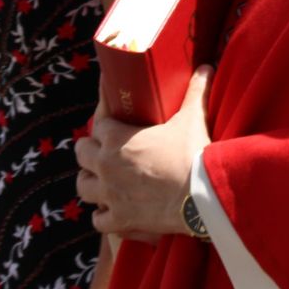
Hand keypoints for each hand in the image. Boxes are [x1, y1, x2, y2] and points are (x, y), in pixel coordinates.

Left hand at [76, 66, 212, 238]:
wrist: (203, 196)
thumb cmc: (194, 153)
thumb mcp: (193, 118)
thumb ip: (196, 91)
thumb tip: (207, 67)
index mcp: (117, 138)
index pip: (98, 124)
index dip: (105, 122)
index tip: (112, 121)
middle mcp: (106, 165)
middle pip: (82, 153)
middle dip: (90, 150)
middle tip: (104, 149)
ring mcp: (110, 195)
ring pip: (83, 186)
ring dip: (91, 181)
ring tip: (101, 179)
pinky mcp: (120, 220)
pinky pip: (98, 220)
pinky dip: (103, 215)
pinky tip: (111, 211)